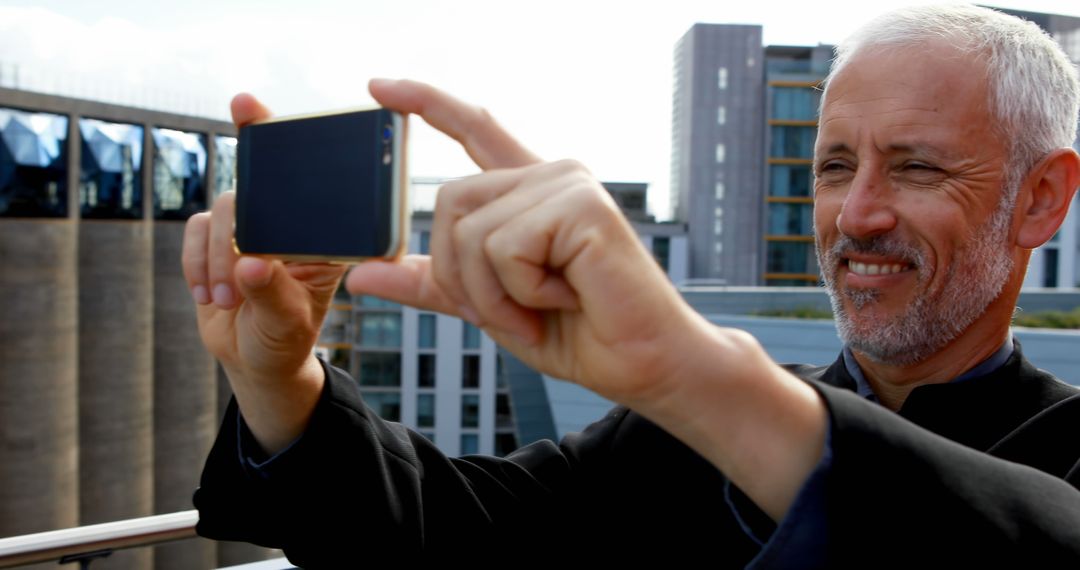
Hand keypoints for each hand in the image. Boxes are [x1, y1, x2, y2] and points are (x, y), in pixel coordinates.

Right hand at [181, 94, 345, 451]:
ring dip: (218, 260)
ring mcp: (248, 228)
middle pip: (251, 189)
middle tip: (237, 248)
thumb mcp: (288, 325)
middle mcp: (285, 222)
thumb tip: (251, 264)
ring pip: (220, 214)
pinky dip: (197, 266)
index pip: (303, 176)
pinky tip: (211, 298)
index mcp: (318, 232)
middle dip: (237, 212)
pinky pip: (194, 234)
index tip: (245, 102)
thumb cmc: (285, 341)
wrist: (257, 362)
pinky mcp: (214, 241)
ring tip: (230, 301)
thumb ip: (272, 295)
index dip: (273, 135)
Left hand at [347, 80, 705, 406]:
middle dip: (460, 275)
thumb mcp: (488, 306)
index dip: (426, 103)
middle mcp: (548, 175)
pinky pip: (505, 247)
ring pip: (471, 231)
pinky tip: (567, 297)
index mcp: (529, 192)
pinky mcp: (580, 204)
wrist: (643, 364)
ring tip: (543, 310)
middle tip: (511, 313)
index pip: (474, 130)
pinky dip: (522, 292)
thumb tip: (359, 274)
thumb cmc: (575, 332)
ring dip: (492, 295)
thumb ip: (431, 283)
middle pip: (448, 203)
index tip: (377, 88)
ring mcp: (566, 183)